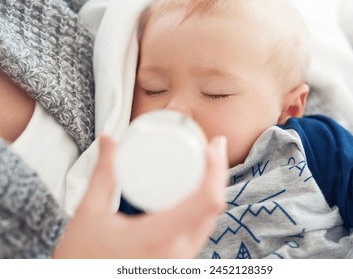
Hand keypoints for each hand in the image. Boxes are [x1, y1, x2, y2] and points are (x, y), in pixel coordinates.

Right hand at [53, 134, 227, 257]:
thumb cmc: (80, 259)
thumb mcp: (90, 213)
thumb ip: (103, 173)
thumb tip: (109, 140)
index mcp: (159, 238)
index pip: (206, 200)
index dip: (216, 169)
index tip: (213, 146)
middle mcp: (177, 254)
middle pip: (214, 208)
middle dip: (218, 174)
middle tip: (212, 148)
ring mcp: (180, 262)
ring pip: (210, 222)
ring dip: (213, 191)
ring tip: (207, 165)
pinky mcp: (177, 265)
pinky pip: (201, 233)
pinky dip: (204, 209)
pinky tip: (197, 194)